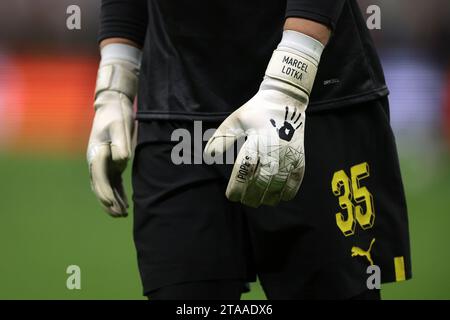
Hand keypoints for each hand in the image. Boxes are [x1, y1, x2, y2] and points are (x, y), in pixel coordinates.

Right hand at [87, 90, 133, 216]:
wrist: (113, 106)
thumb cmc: (116, 115)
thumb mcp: (119, 126)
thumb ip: (120, 144)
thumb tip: (121, 162)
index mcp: (96, 153)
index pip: (99, 177)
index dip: (105, 192)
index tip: (111, 203)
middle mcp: (96, 160)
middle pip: (100, 186)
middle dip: (108, 202)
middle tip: (119, 215)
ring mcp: (103, 163)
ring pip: (106, 187)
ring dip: (113, 201)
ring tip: (122, 215)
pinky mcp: (111, 162)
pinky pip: (113, 182)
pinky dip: (118, 194)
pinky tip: (125, 204)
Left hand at [204, 80, 306, 207]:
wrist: (285, 99)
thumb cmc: (257, 110)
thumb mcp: (236, 120)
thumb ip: (222, 138)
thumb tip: (208, 156)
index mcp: (255, 141)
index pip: (244, 170)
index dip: (237, 187)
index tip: (231, 196)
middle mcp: (273, 150)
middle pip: (261, 181)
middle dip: (251, 196)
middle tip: (244, 201)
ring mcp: (288, 154)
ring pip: (278, 183)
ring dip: (268, 196)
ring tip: (260, 201)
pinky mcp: (299, 156)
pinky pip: (296, 179)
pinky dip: (288, 191)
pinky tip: (280, 197)